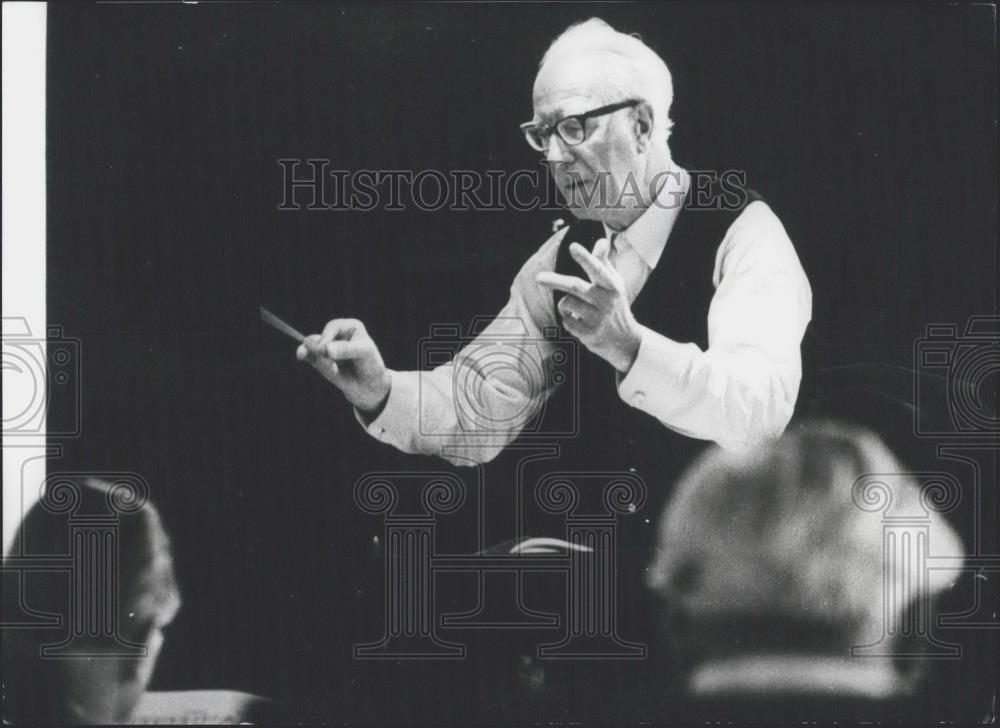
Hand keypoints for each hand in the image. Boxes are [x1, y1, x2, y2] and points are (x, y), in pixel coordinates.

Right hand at [296, 318, 391, 414]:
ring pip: (310, 348)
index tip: (325, 351)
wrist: (369, 385)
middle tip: (333, 368)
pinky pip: (307, 355)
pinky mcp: (318, 357)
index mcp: (350, 326)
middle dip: (321, 353)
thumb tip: (326, 349)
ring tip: (335, 371)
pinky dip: (310, 361)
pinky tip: (326, 370)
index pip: (333, 327)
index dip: (327, 338)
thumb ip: (345, 349)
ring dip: (319, 362)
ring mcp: (326, 345)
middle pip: (318, 338)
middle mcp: (336, 333)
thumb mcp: (364, 353)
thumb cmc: (371, 364)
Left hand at [535, 239, 641, 372]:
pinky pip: (566, 321)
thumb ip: (604, 262)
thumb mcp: (614, 283)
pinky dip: (568, 319)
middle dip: (555, 281)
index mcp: (612, 285)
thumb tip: (602, 241)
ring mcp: (598, 318)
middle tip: (538, 278)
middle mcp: (606, 301)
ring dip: (565, 304)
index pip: (597, 269)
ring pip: (567, 303)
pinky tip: (579, 322)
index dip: (585, 257)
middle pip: (575, 287)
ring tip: (576, 308)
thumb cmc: (615, 305)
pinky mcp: (590, 334)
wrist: (625, 340)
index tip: (573, 247)